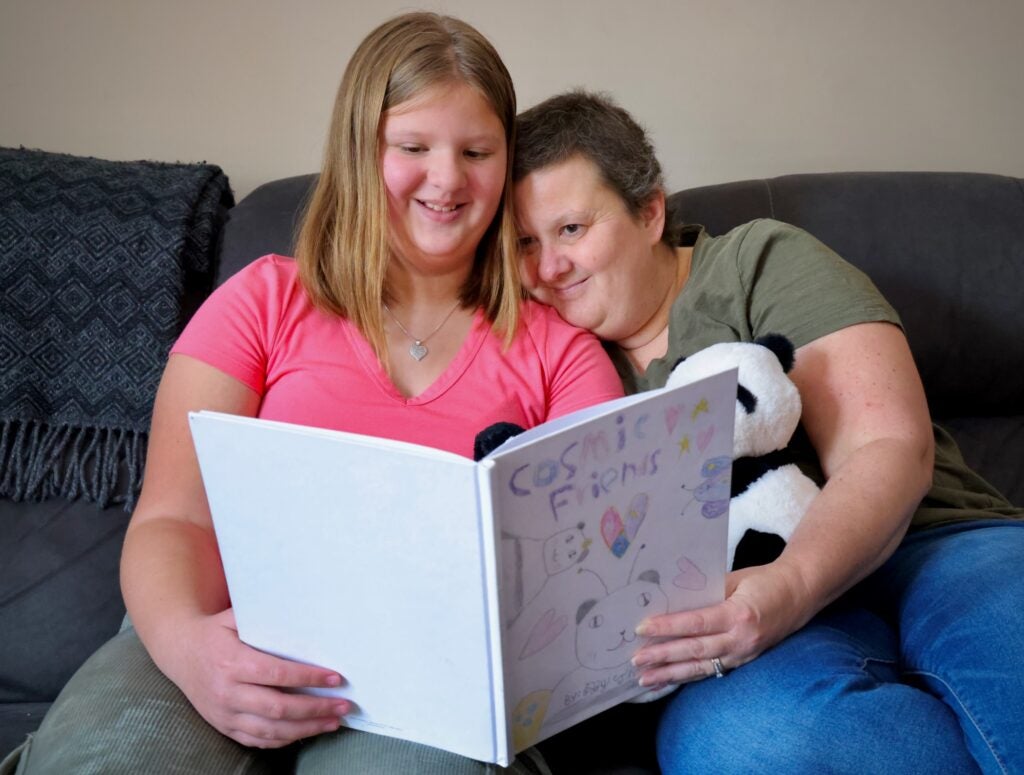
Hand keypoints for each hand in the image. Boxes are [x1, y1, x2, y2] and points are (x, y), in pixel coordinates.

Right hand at [173, 609, 351, 747]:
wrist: (178, 651)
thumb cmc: (214, 631)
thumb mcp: (234, 617)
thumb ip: (265, 620)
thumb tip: (304, 616)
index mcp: (232, 662)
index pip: (277, 674)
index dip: (309, 678)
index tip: (334, 678)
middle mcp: (227, 691)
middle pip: (278, 708)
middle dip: (315, 708)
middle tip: (342, 706)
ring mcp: (225, 713)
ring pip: (270, 730)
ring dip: (306, 728)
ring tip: (332, 722)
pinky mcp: (223, 726)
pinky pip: (257, 740)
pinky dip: (284, 740)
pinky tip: (305, 732)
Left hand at [631, 561, 811, 686]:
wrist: (800, 594)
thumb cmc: (765, 581)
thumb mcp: (735, 579)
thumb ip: (706, 588)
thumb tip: (672, 595)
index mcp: (739, 615)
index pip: (696, 623)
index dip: (668, 627)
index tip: (642, 628)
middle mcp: (742, 639)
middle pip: (695, 650)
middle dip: (662, 656)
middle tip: (636, 660)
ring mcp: (744, 654)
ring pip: (701, 667)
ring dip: (671, 674)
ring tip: (646, 679)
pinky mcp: (744, 660)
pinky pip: (712, 670)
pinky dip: (689, 676)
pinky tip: (670, 679)